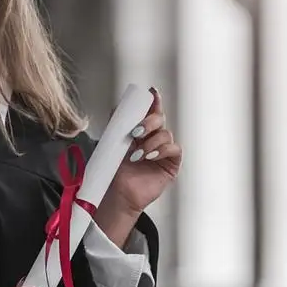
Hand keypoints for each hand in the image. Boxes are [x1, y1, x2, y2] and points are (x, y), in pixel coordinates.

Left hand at [105, 86, 182, 214]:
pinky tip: (150, 157)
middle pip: (160, 119)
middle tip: (135, 132)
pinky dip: (162, 150)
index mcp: (140, 131)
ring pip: (166, 134)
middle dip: (148, 122)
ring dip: (151, 141)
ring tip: (137, 154)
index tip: (151, 93)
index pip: (149, 112)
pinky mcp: (171, 164)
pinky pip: (174, 149)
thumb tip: (117, 108)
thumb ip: (117, 126)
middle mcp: (153, 138)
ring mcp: (163, 151)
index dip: (153, 101)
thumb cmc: (114, 171)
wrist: (117, 193)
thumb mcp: (112, 144)